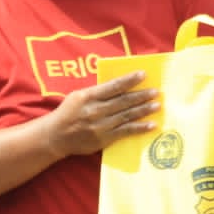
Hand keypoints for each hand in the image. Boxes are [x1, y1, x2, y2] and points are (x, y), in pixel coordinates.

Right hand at [44, 70, 159, 158]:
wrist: (56, 136)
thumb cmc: (68, 113)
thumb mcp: (77, 97)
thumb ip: (97, 92)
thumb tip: (119, 85)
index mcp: (88, 96)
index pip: (113, 86)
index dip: (129, 80)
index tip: (143, 74)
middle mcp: (95, 110)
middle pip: (123, 101)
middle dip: (141, 96)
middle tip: (156, 91)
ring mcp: (100, 125)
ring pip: (126, 116)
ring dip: (143, 110)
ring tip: (157, 105)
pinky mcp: (104, 138)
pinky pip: (125, 132)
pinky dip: (139, 128)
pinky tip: (151, 125)